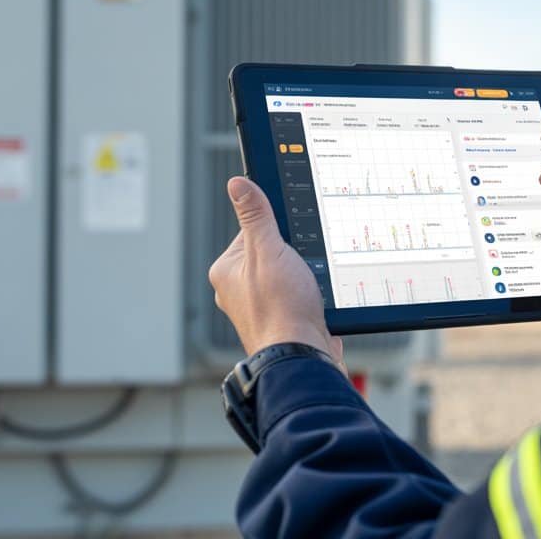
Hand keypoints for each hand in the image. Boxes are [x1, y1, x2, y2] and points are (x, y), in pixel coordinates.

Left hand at [209, 177, 346, 374]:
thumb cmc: (281, 309)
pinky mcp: (281, 323)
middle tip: (302, 266)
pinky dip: (308, 298)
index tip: (290, 239)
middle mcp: (237, 291)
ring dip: (302, 279)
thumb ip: (255, 216)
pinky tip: (314, 303)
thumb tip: (238, 184)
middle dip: (292, 257)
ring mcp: (259, 309)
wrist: (301, 356)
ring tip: (307, 289)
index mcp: (226, 271)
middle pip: (270, 254)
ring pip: (286, 277)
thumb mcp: (268, 249)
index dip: (276, 231)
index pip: (251, 232)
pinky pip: (296, 299)